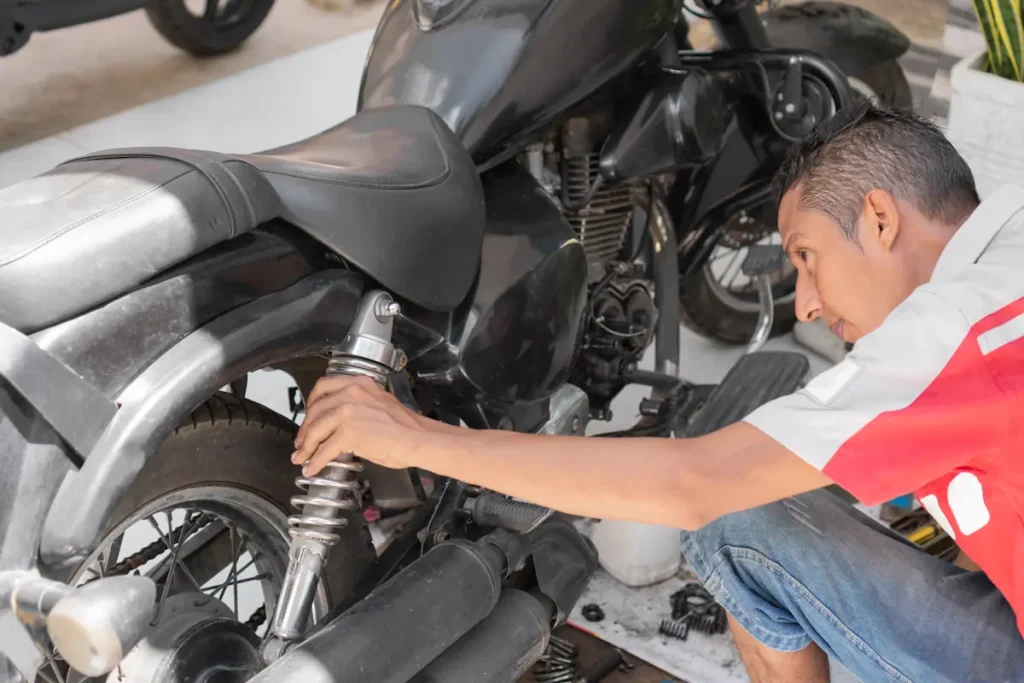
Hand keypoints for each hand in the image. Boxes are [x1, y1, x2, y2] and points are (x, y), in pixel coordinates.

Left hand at [291, 375, 450, 475]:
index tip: (308, 416)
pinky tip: (313, 467)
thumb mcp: (379, 403)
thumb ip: (359, 405)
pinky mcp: (348, 433)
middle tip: (302, 442)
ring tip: (302, 457)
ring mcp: (348, 412)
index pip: (324, 387)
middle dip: (305, 429)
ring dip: (306, 447)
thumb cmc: (406, 427)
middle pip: (316, 410)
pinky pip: (324, 450)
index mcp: (359, 383)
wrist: (419, 439)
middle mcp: (351, 392)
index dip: (311, 404)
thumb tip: (341, 423)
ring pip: (315, 430)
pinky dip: (316, 461)